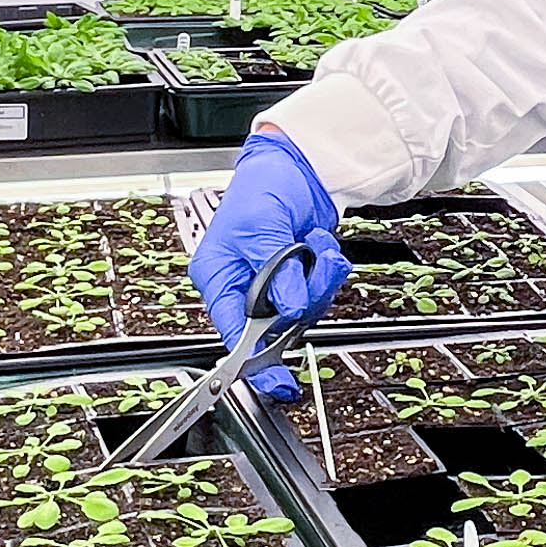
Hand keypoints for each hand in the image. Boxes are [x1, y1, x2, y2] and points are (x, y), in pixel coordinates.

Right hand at [190, 128, 351, 398]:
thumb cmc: (262, 186)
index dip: (255, 358)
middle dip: (305, 297)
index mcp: (218, 276)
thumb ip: (277, 272)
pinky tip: (319, 244)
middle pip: (277, 323)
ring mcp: (272, 283)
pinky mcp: (297, 278)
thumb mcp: (262, 227)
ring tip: (316, 246)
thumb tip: (290, 308)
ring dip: (320, 279)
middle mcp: (242, 286)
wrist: (295, 165)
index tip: (275, 380)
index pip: (232, 329)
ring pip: (304, 310)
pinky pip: (319, 293)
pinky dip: (327, 268)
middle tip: (314, 268)